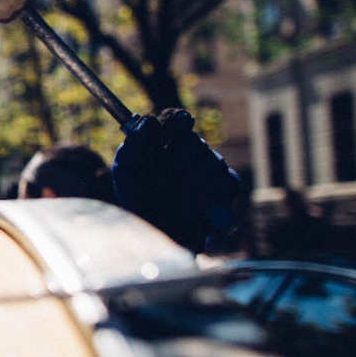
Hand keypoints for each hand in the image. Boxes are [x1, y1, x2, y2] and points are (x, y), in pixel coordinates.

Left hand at [112, 109, 240, 252]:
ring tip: (173, 200)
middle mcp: (190, 153)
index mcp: (165, 143)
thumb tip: (151, 120)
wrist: (156, 236)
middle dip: (177, 162)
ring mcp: (211, 169)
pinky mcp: (226, 189)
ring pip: (214, 161)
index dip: (176, 123)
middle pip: (195, 142)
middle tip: (162, 181)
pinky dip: (208, 196)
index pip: (177, 120)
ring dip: (190, 183)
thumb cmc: (138, 203)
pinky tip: (189, 207)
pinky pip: (228, 183)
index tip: (176, 127)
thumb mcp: (127, 172)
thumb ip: (136, 144)